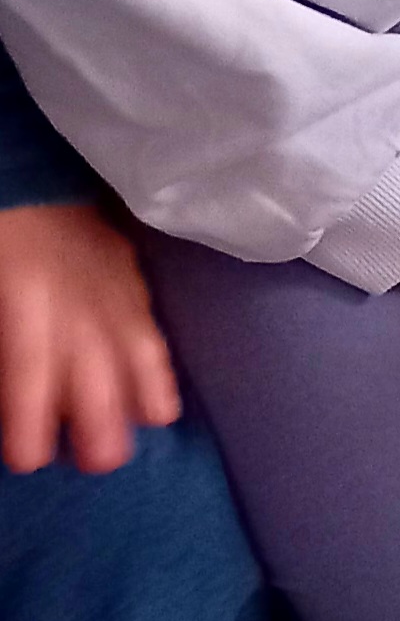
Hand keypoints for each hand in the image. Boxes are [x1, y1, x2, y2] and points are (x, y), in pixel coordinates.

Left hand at [0, 200, 177, 473]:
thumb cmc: (1, 225)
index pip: (29, 360)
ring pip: (131, 341)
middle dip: (99, 414)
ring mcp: (108, 276)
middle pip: (92, 357)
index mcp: (22, 286)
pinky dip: (155, 368)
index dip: (30, 411)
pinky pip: (146, 322)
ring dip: (138, 395)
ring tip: (143, 439)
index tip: (28, 460)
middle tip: (101, 464)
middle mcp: (73, 287)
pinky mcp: (128, 267)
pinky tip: (161, 408)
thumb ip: (7, 335)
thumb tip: (10, 387)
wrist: (23, 156)